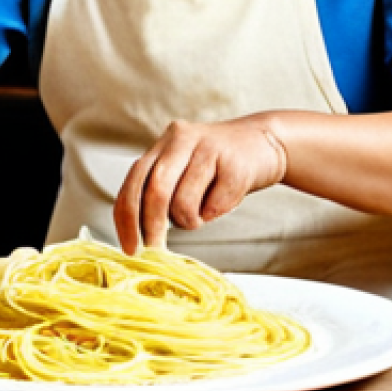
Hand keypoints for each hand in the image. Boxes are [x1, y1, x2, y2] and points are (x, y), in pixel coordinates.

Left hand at [113, 116, 287, 253]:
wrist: (265, 142)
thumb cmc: (218, 165)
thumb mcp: (183, 168)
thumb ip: (160, 189)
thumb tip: (139, 234)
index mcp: (163, 144)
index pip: (133, 182)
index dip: (126, 218)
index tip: (129, 248)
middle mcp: (181, 139)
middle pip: (155, 190)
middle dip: (152, 226)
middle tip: (156, 250)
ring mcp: (209, 148)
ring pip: (184, 202)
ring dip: (190, 221)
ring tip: (203, 211)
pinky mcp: (235, 163)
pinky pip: (216, 205)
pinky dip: (216, 213)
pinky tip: (223, 199)